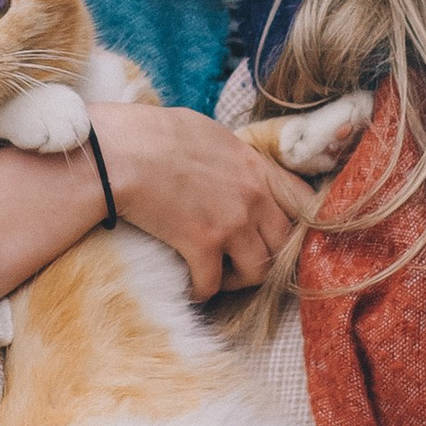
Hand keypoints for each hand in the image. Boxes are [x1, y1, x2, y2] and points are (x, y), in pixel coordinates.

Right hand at [90, 103, 314, 301]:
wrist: (121, 152)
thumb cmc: (154, 134)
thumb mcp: (209, 135)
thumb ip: (233, 157)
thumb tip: (233, 167)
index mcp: (256, 167)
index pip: (304, 203)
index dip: (297, 224)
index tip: (278, 235)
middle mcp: (252, 197)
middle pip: (283, 244)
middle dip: (266, 257)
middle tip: (242, 260)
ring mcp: (230, 223)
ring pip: (257, 272)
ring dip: (238, 278)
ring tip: (218, 274)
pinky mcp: (201, 245)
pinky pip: (213, 285)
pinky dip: (202, 291)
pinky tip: (190, 286)